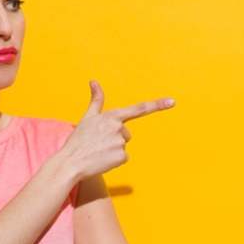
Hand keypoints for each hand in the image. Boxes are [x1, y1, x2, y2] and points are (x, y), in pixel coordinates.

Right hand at [61, 80, 175, 180]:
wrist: (71, 162)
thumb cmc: (78, 140)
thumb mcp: (87, 117)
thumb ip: (96, 100)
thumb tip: (94, 81)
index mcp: (112, 116)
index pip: (138, 109)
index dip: (157, 105)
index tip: (172, 101)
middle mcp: (119, 128)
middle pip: (126, 134)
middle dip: (115, 139)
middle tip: (98, 144)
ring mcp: (121, 142)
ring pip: (123, 146)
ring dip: (113, 150)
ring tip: (98, 152)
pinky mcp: (121, 157)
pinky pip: (123, 159)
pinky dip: (113, 161)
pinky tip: (102, 160)